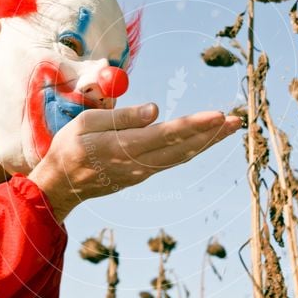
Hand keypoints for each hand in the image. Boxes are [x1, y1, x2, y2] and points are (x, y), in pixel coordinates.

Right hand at [28, 103, 240, 221]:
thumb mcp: (85, 123)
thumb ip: (122, 118)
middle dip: (212, 134)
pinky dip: (192, 150)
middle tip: (238, 120)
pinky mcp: (142, 175)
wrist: (59, 187)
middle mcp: (137, 164)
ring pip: (181, 157)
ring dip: (207, 142)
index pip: (166, 134)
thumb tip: (156, 110)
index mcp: (122, 147)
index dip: (195, 125)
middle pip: (182, 148)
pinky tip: (206, 141)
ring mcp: (142, 173)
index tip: (218, 115)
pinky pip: (172, 161)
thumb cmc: (68, 148)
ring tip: (230, 127)